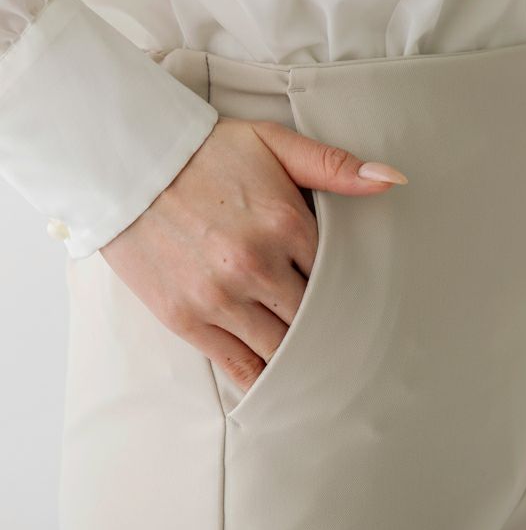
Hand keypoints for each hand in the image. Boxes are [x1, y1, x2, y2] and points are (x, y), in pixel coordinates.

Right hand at [100, 116, 407, 391]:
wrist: (128, 164)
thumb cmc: (206, 153)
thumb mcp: (272, 142)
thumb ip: (334, 164)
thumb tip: (393, 179)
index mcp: (286, 224)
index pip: (337, 275)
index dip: (351, 293)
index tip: (361, 307)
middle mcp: (257, 266)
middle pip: (314, 317)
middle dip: (331, 330)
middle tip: (351, 347)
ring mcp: (220, 296)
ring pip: (281, 348)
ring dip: (303, 360)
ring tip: (324, 372)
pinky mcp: (186, 318)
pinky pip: (237, 365)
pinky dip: (262, 380)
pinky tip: (281, 387)